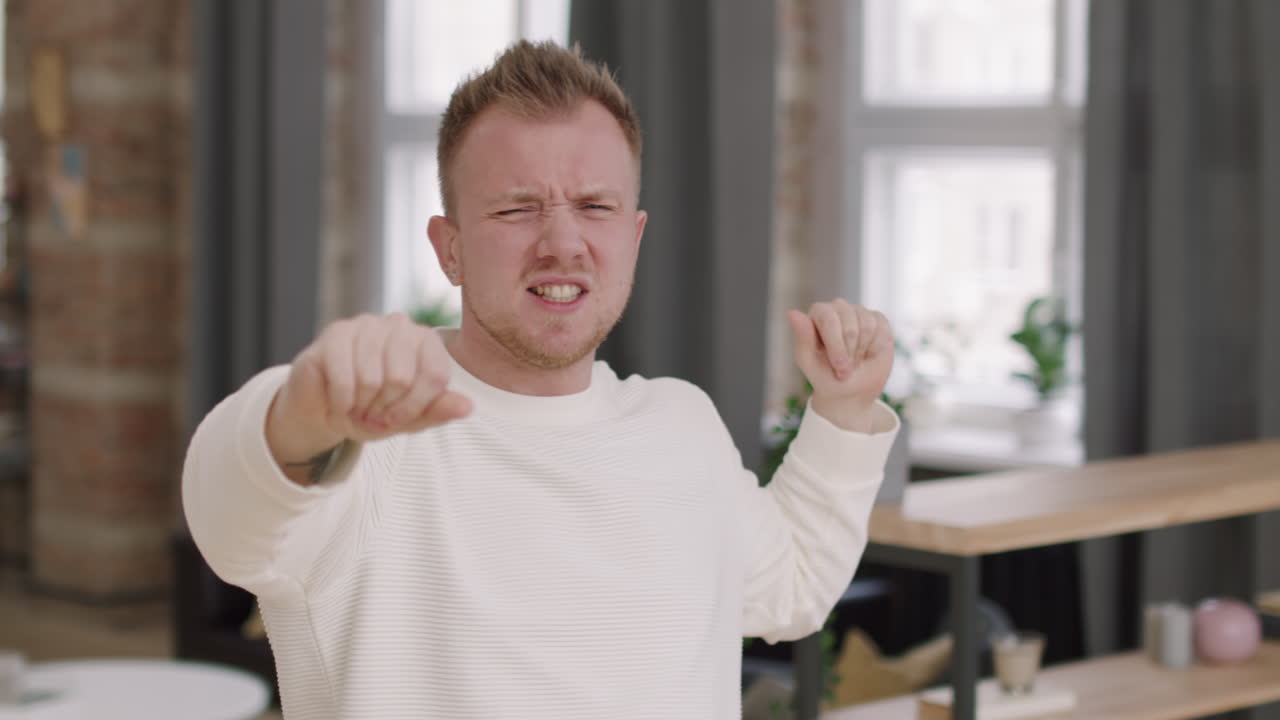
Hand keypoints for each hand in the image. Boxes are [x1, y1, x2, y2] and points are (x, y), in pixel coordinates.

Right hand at [267, 312, 471, 478]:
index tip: (398, 420)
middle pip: (401, 378)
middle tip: (372, 412)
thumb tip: (467, 407)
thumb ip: (438, 410)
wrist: (325, 410)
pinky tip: (339, 401)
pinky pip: (344, 379)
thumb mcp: (409, 418)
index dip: (415, 407)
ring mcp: (365, 324)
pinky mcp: (334, 333)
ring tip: (356, 406)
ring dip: (361, 406)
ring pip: (371, 379)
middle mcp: (399, 325)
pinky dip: (342, 402)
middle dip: (384, 408)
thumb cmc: (373, 409)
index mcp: (425, 341)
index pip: (435, 376)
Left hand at [787, 300, 892, 431]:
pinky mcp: (877, 319)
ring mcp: (858, 311)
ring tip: (854, 361)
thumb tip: (791, 313)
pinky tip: (867, 353)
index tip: (839, 367)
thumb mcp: (810, 362)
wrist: (851, 392)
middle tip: (844, 369)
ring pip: (867, 325)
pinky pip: (881, 329)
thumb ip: (802, 338)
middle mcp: (837, 307)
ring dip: (862, 351)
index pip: (829, 319)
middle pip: (850, 325)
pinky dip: (875, 347)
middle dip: (850, 353)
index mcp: (816, 314)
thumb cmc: (825, 376)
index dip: (837, 345)